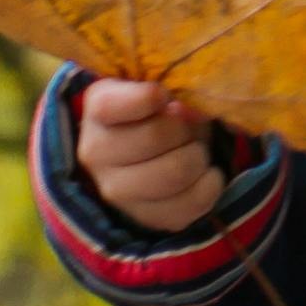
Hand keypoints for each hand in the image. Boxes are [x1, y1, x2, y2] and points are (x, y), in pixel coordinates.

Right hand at [76, 79, 223, 232]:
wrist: (158, 149)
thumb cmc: (163, 110)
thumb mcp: (166, 88)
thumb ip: (176, 90)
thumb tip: (188, 112)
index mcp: (98, 110)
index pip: (112, 105)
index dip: (149, 98)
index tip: (164, 96)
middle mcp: (95, 153)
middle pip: (156, 136)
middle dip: (185, 127)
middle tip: (186, 127)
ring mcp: (114, 191)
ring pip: (176, 173)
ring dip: (198, 156)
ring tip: (194, 150)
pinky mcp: (143, 217)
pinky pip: (189, 205)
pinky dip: (210, 185)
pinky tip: (205, 174)